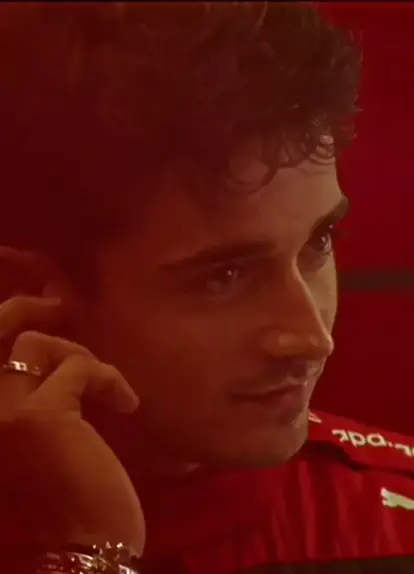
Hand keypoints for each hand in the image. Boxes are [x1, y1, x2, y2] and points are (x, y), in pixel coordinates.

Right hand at [0, 296, 144, 554]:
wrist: (77, 562)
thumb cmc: (60, 517)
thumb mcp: (37, 455)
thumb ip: (32, 409)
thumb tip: (56, 371)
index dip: (5, 325)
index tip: (38, 310)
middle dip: (23, 309)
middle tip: (57, 304)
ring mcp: (2, 413)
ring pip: (34, 346)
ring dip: (75, 354)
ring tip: (103, 381)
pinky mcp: (43, 417)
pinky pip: (78, 369)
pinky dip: (107, 377)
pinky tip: (126, 403)